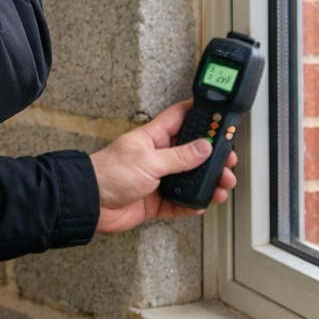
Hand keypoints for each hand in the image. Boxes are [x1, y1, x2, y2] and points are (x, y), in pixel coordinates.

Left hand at [89, 101, 238, 234]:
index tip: (218, 115)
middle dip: (212, 157)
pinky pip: (179, 203)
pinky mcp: (153, 201)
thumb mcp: (149, 161)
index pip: (180, 118)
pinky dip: (191, 204)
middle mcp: (156, 156)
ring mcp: (156, 179)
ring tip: (222, 185)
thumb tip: (204, 147)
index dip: (199, 114)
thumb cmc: (109, 173)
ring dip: (206, 183)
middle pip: (191, 152)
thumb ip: (179, 156)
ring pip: (188, 179)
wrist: (90, 203)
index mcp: (153, 138)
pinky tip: (202, 204)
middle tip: (228, 161)